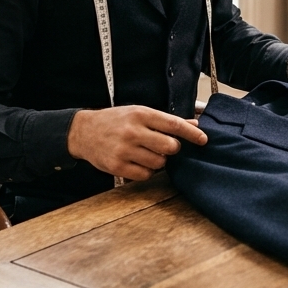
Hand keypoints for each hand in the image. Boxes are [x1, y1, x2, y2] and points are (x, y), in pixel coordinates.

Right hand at [66, 105, 206, 180]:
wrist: (84, 132)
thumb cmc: (115, 121)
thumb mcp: (139, 113)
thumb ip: (166, 120)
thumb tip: (194, 124)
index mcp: (141, 114)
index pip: (174, 124)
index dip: (192, 133)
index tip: (203, 139)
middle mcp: (133, 131)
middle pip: (170, 146)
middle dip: (172, 148)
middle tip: (163, 146)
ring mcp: (124, 150)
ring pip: (160, 163)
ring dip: (159, 161)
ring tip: (146, 153)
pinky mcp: (117, 166)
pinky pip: (146, 175)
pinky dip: (147, 171)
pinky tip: (139, 162)